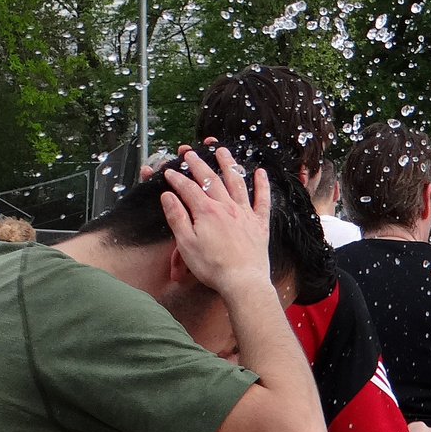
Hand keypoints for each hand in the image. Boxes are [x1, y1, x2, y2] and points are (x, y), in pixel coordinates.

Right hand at [159, 146, 270, 299]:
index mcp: (206, 211)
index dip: (177, 179)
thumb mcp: (186, 244)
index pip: (188, 188)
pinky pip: (262, 199)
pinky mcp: (259, 223)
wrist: (243, 281)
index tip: (169, 172)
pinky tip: (260, 172)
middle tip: (190, 154)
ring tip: (222, 150)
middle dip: (198, 164)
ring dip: (228, 164)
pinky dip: (262, 185)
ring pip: (236, 182)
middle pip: (211, 179)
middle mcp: (226, 207)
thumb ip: (177, 217)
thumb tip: (168, 196)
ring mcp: (245, 213)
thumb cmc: (213, 267)